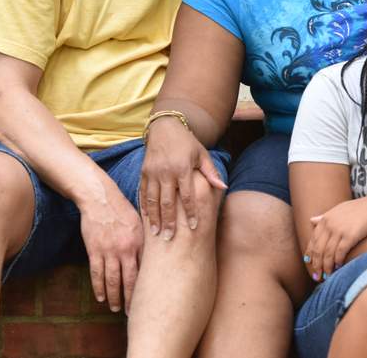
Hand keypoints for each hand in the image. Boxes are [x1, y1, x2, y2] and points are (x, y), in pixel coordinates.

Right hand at [79, 189, 143, 313]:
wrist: (100, 198)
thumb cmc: (123, 210)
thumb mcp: (140, 223)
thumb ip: (146, 241)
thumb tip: (158, 257)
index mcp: (140, 242)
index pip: (147, 270)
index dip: (149, 286)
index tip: (153, 299)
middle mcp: (126, 249)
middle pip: (131, 280)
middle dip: (132, 299)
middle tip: (134, 313)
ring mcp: (109, 251)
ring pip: (112, 280)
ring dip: (114, 297)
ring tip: (116, 309)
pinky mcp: (94, 250)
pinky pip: (97, 273)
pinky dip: (98, 287)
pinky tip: (100, 297)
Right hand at [139, 116, 226, 239]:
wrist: (164, 127)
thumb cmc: (187, 143)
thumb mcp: (202, 154)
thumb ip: (211, 172)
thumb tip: (223, 187)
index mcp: (182, 168)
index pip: (187, 195)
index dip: (190, 211)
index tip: (193, 227)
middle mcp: (166, 172)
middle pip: (167, 201)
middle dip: (168, 221)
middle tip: (169, 238)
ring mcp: (153, 172)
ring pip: (152, 199)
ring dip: (154, 218)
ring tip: (156, 233)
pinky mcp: (144, 172)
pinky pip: (143, 192)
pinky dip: (144, 206)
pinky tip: (147, 219)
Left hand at [304, 196, 366, 280]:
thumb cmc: (359, 210)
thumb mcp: (338, 210)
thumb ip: (324, 217)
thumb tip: (311, 220)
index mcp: (325, 219)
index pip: (313, 240)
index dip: (310, 254)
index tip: (309, 264)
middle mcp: (329, 224)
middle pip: (318, 249)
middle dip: (317, 265)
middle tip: (317, 276)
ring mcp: (339, 230)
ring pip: (328, 253)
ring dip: (327, 267)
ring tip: (327, 276)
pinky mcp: (350, 236)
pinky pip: (340, 253)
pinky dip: (338, 262)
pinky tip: (339, 267)